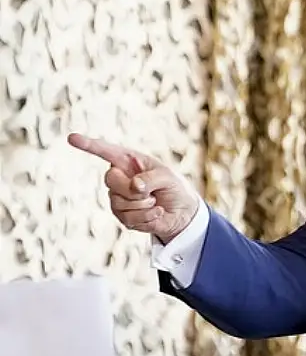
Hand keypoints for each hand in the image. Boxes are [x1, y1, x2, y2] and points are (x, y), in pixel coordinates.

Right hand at [68, 133, 198, 243]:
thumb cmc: (174, 188)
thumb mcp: (168, 177)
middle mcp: (119, 178)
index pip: (105, 151)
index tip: (72, 138)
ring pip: (119, 201)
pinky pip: (129, 218)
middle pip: (110, 180)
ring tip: (156, 202)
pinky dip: (148, 216)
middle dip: (133, 188)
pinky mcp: (123, 216)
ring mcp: (118, 198)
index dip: (88, 145)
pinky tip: (157, 213)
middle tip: (151, 192)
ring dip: (144, 204)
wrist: (183, 213)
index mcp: (128, 161)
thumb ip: (151, 178)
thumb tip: (135, 186)